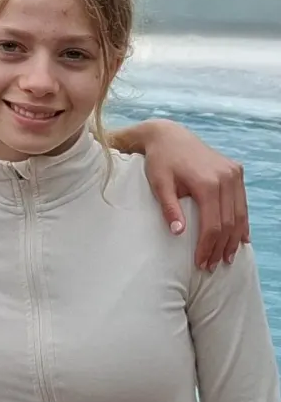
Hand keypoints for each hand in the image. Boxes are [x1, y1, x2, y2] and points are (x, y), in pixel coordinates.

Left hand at [141, 120, 248, 269]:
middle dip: (221, 246)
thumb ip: (169, 208)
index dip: (208, 246)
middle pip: (228, 221)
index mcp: (207, 182)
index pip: (212, 224)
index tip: (201, 262)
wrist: (169, 136)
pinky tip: (241, 238)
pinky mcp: (235, 170)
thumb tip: (179, 233)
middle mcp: (226, 177)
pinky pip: (242, 201)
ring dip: (234, 237)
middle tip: (213, 266)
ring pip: (239, 213)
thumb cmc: (159, 161)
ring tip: (227, 257)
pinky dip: (242, 220)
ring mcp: (233, 173)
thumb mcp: (158, 184)